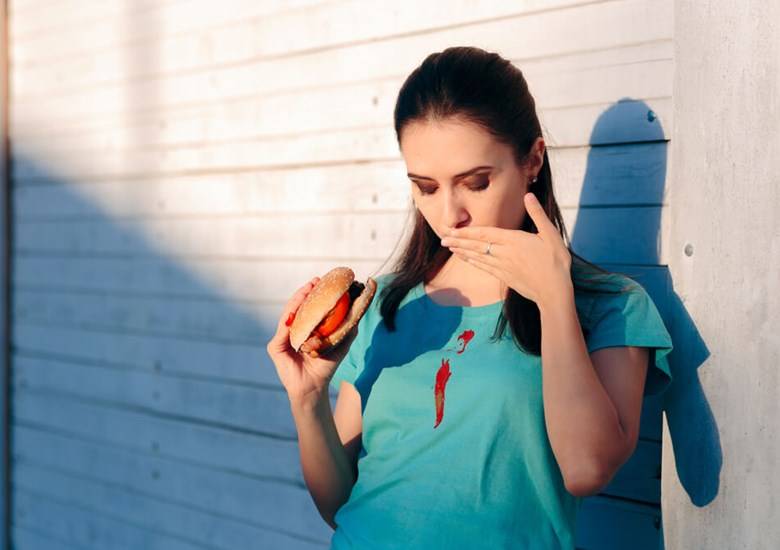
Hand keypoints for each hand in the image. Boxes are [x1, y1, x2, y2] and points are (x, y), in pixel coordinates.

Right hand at [265, 277, 358, 406]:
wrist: (314, 387)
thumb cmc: (326, 366)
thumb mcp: (340, 343)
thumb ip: (347, 328)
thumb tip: (358, 309)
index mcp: (304, 329)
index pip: (307, 307)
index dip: (314, 294)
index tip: (323, 281)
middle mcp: (292, 331)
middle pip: (297, 307)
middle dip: (305, 292)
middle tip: (315, 281)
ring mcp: (282, 338)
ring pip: (288, 314)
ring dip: (297, 300)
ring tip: (307, 289)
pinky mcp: (275, 347)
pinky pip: (283, 329)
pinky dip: (289, 317)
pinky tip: (296, 308)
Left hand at [439, 192, 572, 306]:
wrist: (554, 291)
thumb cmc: (556, 262)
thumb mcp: (551, 234)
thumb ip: (537, 214)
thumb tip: (529, 195)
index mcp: (514, 240)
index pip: (485, 234)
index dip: (467, 232)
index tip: (452, 229)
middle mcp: (504, 253)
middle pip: (477, 245)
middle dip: (458, 241)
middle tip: (442, 237)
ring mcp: (503, 266)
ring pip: (478, 257)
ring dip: (462, 251)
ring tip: (449, 247)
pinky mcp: (505, 277)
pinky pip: (484, 268)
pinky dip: (473, 262)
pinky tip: (466, 259)